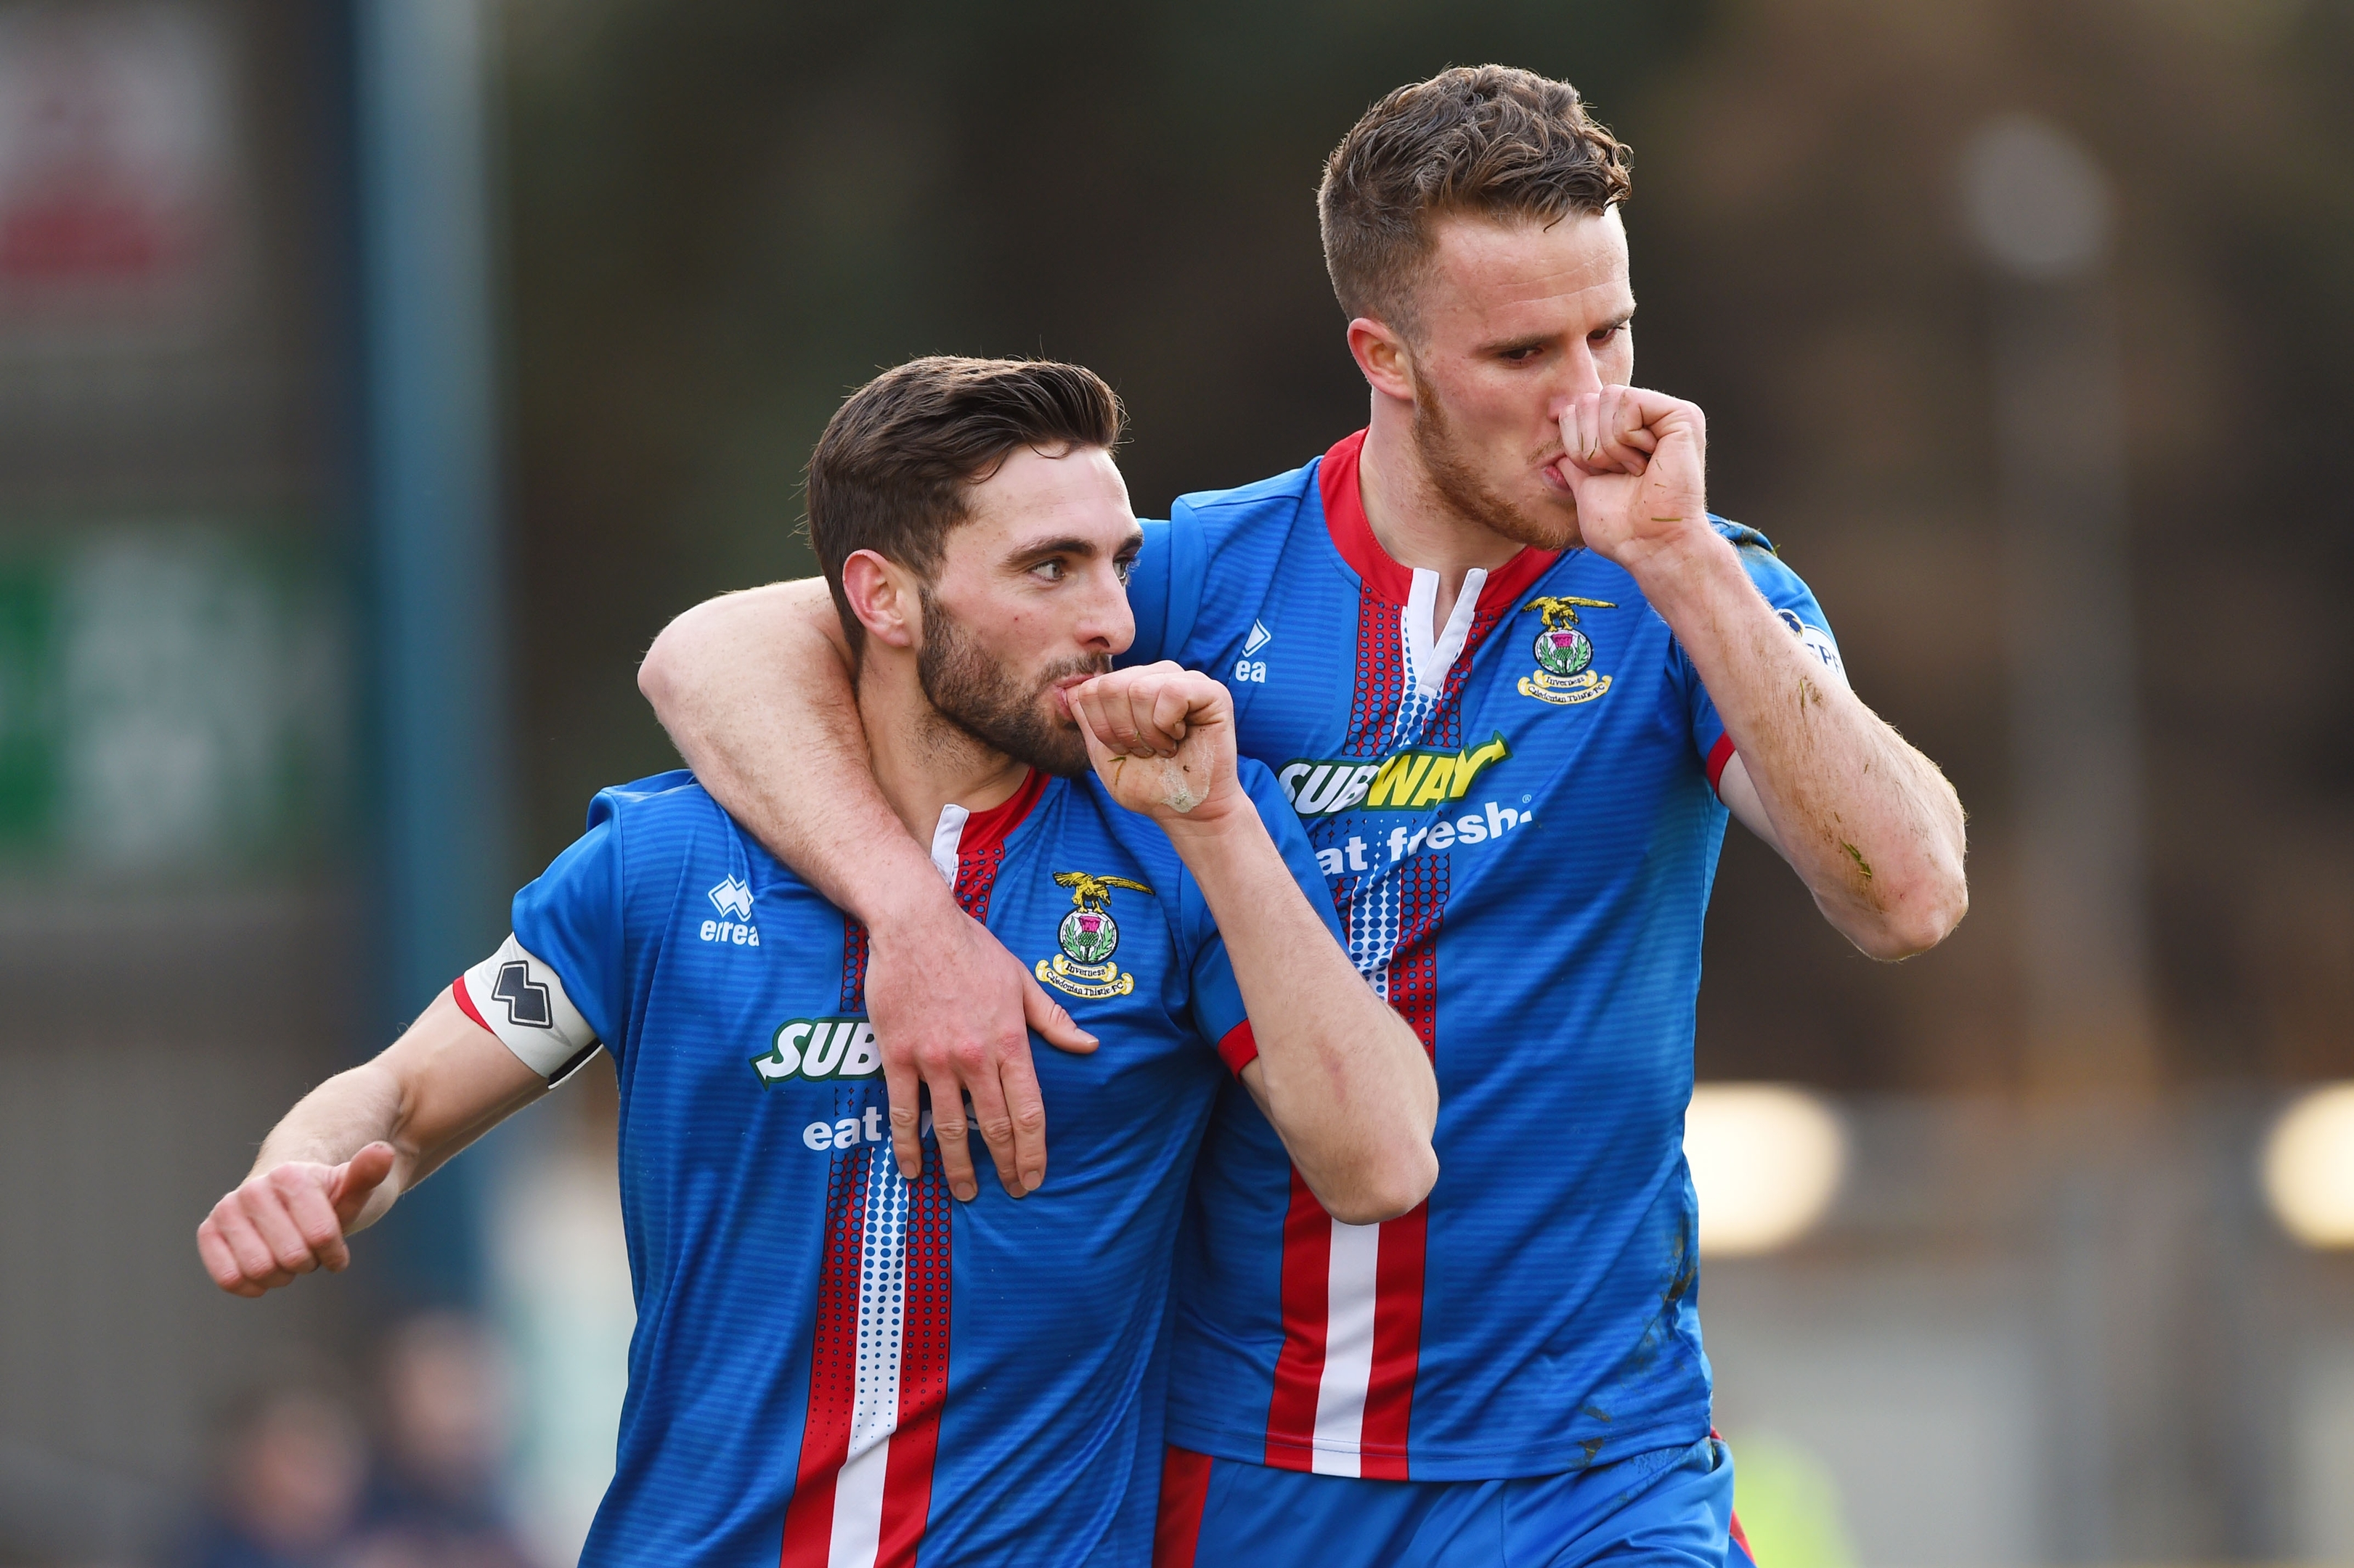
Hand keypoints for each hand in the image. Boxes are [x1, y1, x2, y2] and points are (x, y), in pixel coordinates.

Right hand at [197, 1142, 395, 1296]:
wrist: (291, 1198)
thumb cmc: (329, 1200)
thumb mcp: (354, 1190)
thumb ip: (367, 1174)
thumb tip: (383, 1152)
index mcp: (291, 1175)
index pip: (321, 1237)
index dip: (334, 1253)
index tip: (336, 1250)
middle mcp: (253, 1188)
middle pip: (291, 1258)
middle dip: (308, 1264)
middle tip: (309, 1251)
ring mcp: (227, 1209)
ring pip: (259, 1270)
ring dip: (282, 1276)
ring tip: (288, 1257)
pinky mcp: (209, 1231)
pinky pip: (229, 1279)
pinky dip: (252, 1287)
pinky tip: (265, 1276)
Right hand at [866, 895, 1097, 1199]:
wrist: (914, 925)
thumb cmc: (972, 949)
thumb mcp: (1022, 980)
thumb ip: (1054, 1021)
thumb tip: (1090, 1047)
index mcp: (1010, 1041)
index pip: (1029, 1111)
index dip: (1034, 1152)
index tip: (1035, 1177)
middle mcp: (975, 1058)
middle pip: (994, 1127)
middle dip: (1005, 1166)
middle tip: (1011, 1192)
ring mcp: (935, 1060)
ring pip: (950, 1128)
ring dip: (959, 1167)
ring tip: (966, 1192)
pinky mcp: (899, 1057)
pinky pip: (904, 1112)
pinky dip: (907, 1147)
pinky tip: (913, 1172)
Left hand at [1070, 663, 1241, 828]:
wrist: (1187, 812)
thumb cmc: (1148, 784)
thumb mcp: (1103, 753)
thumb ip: (1086, 719)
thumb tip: (1068, 689)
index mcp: (1133, 684)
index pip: (1092, 688)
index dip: (1101, 728)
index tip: (1125, 749)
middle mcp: (1158, 675)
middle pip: (1110, 686)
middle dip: (1122, 731)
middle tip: (1146, 752)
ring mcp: (1186, 679)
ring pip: (1139, 689)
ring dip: (1147, 733)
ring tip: (1164, 748)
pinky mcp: (1212, 692)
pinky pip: (1172, 692)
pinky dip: (1168, 725)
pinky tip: (1180, 738)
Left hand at [1556, 386, 1712, 576]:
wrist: (1651, 545)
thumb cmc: (1622, 527)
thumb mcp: (1585, 486)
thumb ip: (1574, 456)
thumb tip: (1560, 425)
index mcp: (1627, 432)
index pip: (1576, 410)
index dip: (1575, 446)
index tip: (1603, 475)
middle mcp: (1649, 417)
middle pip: (1587, 400)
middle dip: (1589, 445)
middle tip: (1620, 474)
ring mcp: (1666, 413)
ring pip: (1606, 397)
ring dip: (1608, 445)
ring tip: (1635, 470)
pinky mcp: (1682, 414)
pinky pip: (1628, 401)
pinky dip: (1625, 437)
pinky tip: (1646, 462)